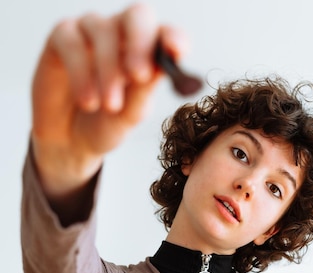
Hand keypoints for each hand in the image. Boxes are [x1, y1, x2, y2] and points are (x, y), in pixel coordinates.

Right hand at [31, 3, 187, 197]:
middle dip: (140, 44)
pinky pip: (71, 42)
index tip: (176, 52)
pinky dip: (81, 73)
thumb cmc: (106, 125)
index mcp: (148, 51)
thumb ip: (144, 91)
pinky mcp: (61, 37)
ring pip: (103, 30)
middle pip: (136, 16)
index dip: (173, 37)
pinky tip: (88, 101)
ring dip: (108, 69)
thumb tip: (161, 67)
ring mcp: (91, 32)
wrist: (71, 142)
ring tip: (109, 106)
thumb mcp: (129, 115)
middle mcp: (121, 34)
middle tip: (139, 75)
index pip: (165, 33)